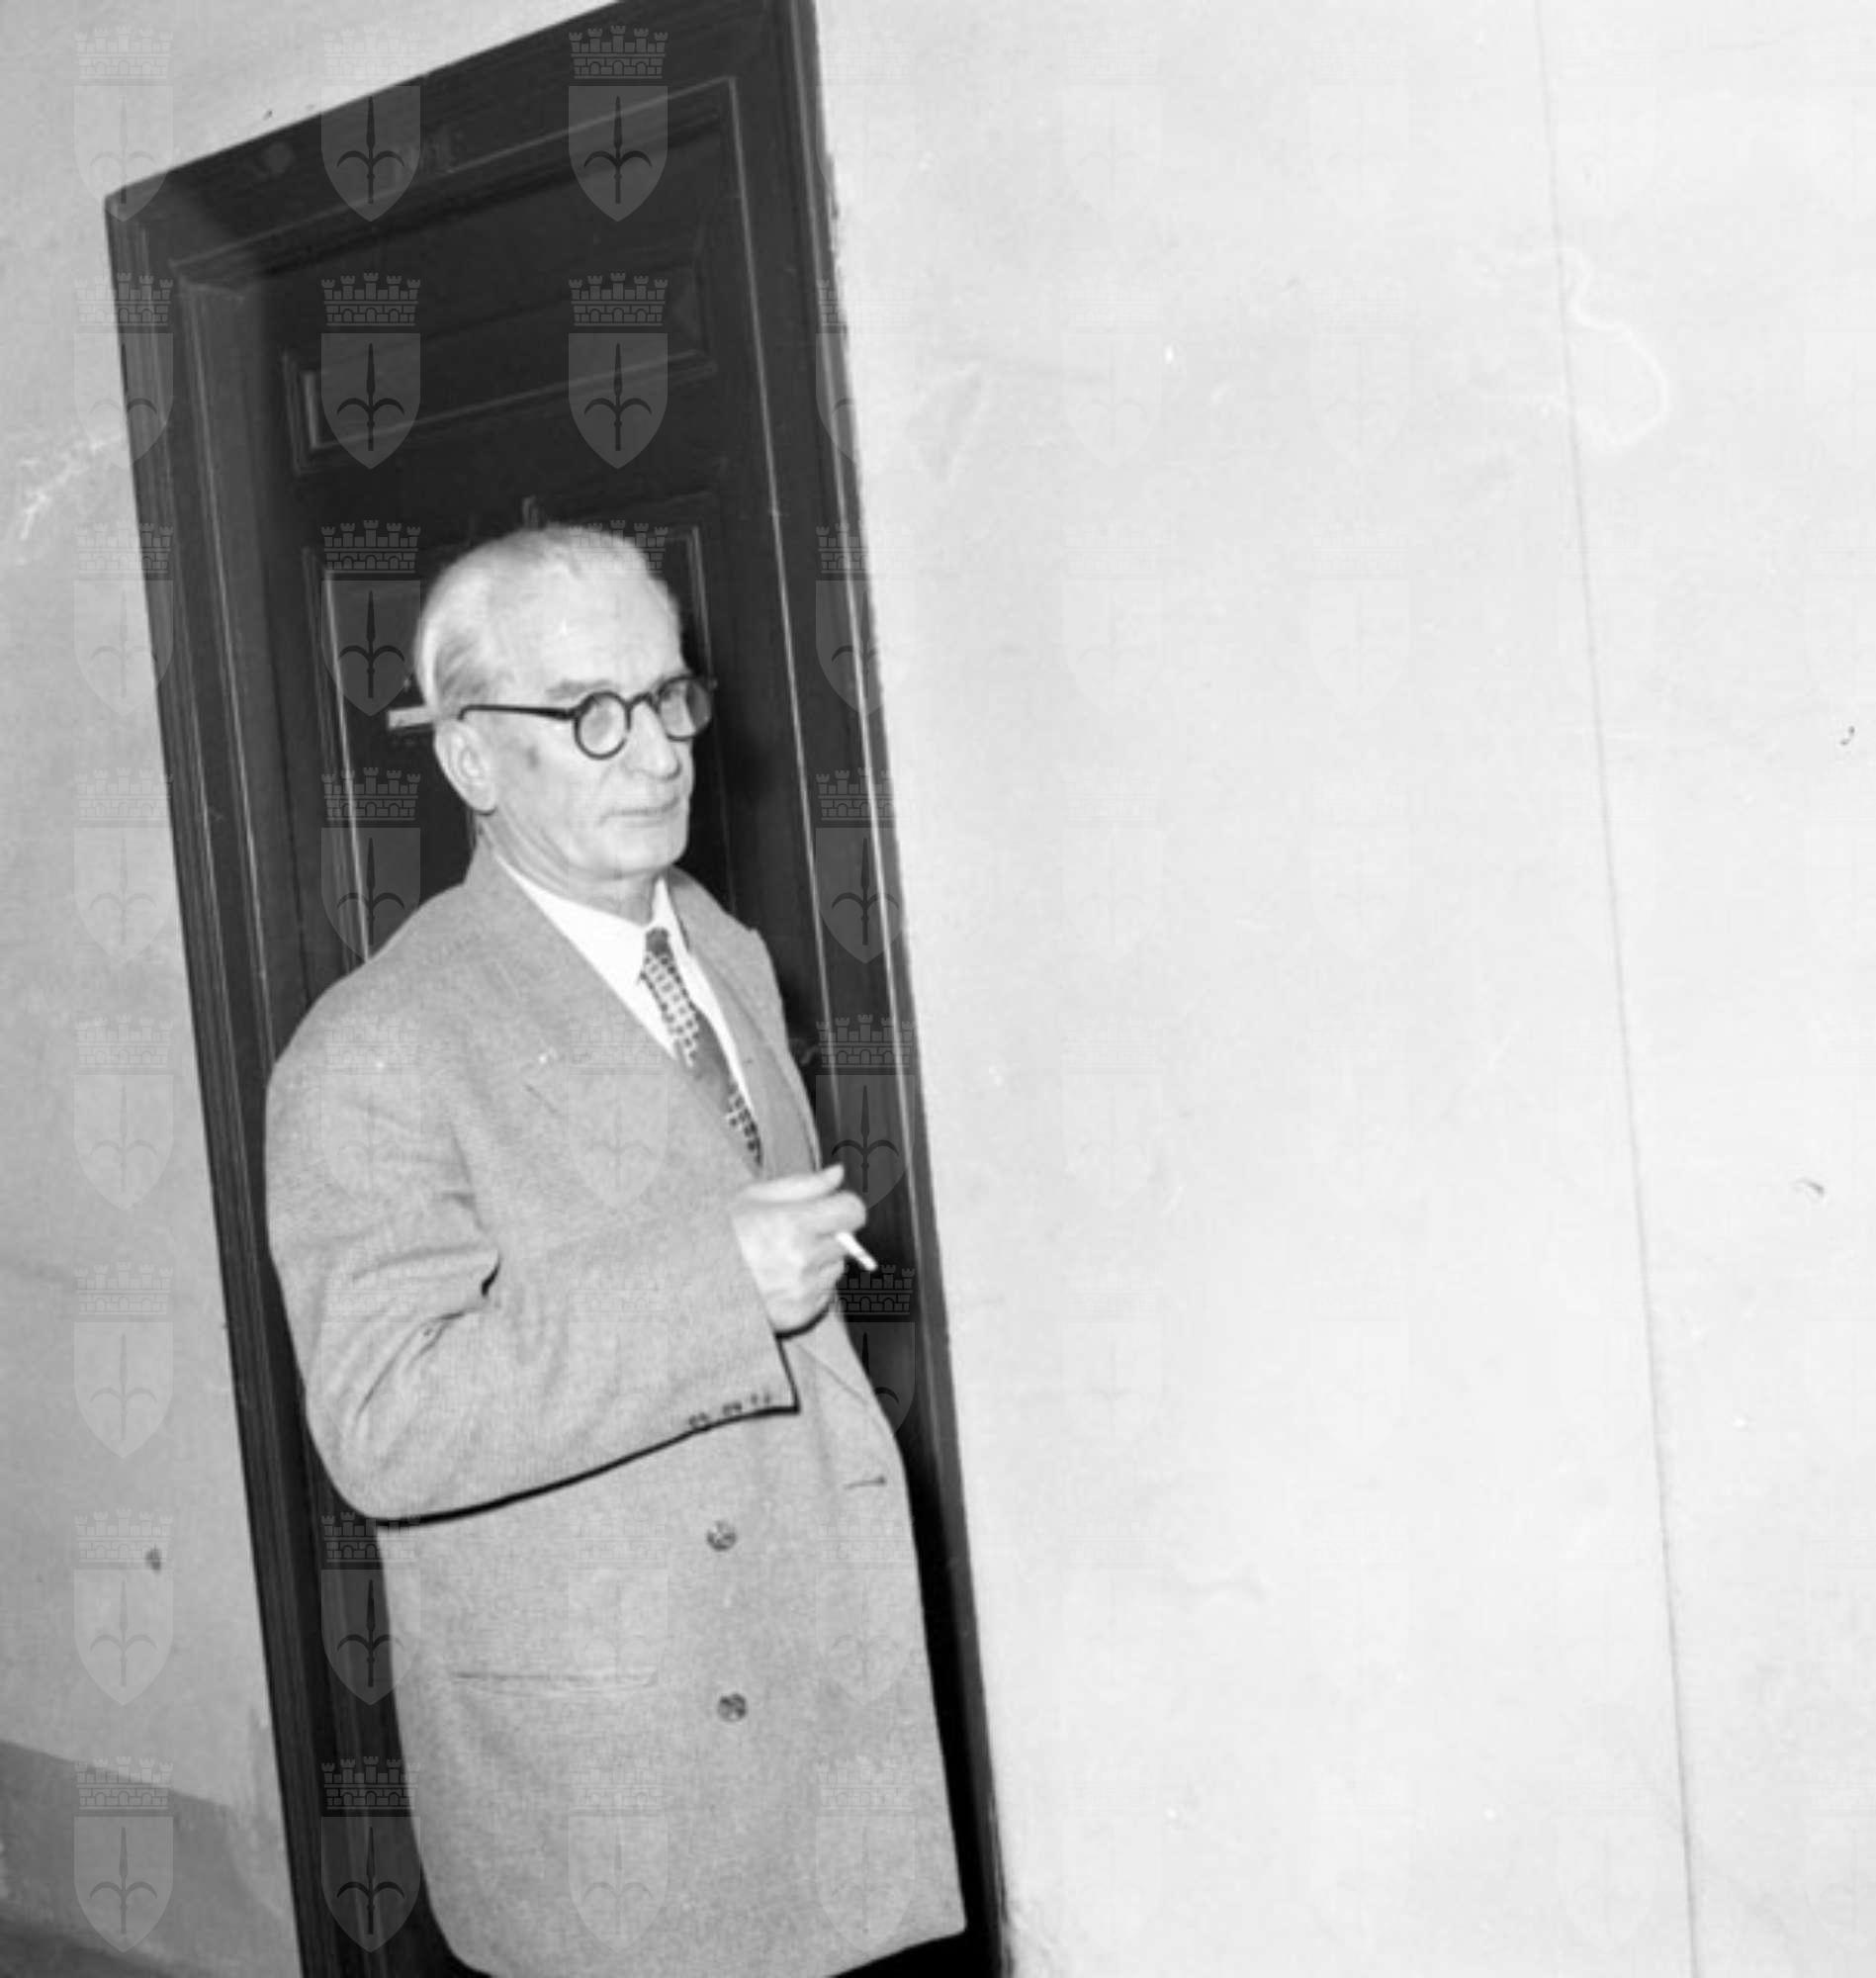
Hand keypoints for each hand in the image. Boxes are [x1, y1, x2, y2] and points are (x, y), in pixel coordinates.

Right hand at [729, 1163, 866, 1336]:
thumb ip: (804, 1184)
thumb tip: (838, 1172)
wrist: (689, 1283)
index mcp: (793, 1223)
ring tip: (782, 1259)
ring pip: (835, 1269)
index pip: (853, 1211)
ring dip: (819, 1263)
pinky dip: (809, 1288)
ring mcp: (802, 1290)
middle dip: (827, 1234)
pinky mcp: (800, 1315)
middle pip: (847, 1241)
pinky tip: (780, 1281)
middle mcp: (802, 1259)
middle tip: (795, 1234)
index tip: (830, 1208)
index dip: (843, 1207)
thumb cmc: (720, 1236)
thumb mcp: (753, 1196)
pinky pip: (823, 1296)